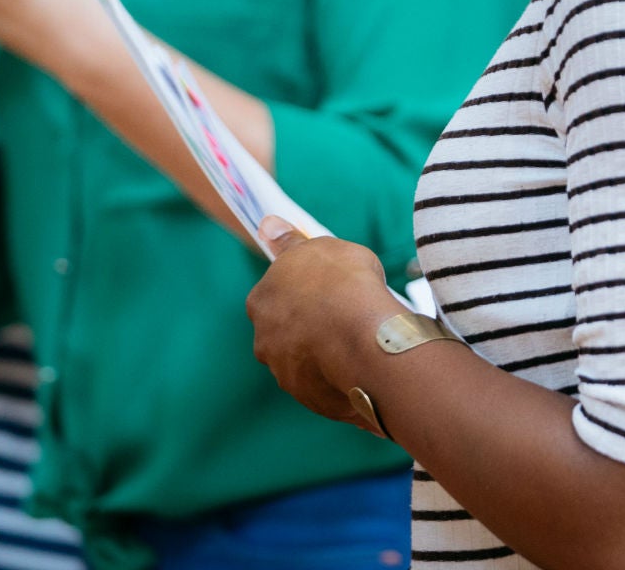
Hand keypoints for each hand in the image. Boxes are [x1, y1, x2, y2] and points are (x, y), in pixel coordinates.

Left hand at [247, 218, 401, 425]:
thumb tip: (267, 224)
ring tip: (360, 344)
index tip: (329, 289)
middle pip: (286, 332)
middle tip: (344, 317)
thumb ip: (292, 243)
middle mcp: (264, 340)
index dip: (305, 290)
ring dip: (325, 355)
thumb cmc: (344, 283)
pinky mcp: (309, 399)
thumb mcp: (319, 248)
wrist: (363, 335)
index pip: (277, 295)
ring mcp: (285, 373)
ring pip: (305, 361)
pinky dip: (340, 380)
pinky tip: (363, 367)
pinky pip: (325, 387)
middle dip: (309, 326)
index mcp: (261, 301)